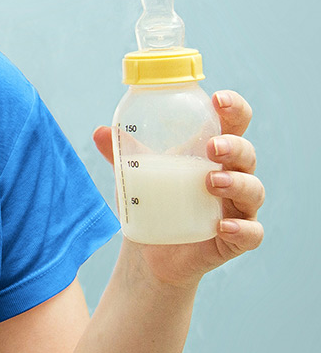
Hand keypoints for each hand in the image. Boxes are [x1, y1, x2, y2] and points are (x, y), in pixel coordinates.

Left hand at [91, 91, 264, 288]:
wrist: (149, 252)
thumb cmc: (150, 201)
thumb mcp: (135, 175)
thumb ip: (120, 154)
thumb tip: (99, 132)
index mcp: (211, 154)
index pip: (233, 124)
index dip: (234, 108)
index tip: (218, 100)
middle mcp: (231, 176)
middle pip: (247, 154)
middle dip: (235, 146)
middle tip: (213, 147)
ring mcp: (236, 208)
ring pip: (253, 190)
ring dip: (237, 183)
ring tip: (212, 182)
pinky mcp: (234, 240)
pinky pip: (251, 233)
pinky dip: (242, 229)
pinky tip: (223, 226)